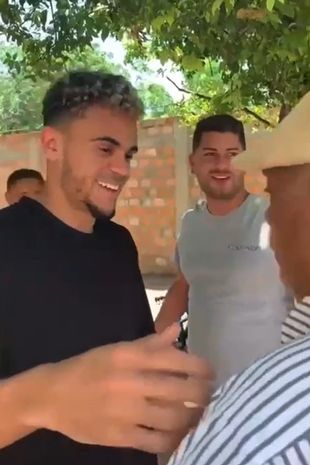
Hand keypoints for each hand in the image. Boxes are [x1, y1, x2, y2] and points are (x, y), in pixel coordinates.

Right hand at [23, 325, 213, 453]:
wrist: (52, 395)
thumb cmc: (88, 368)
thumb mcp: (116, 349)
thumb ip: (149, 343)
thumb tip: (176, 330)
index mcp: (130, 357)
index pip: (176, 360)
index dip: (201, 367)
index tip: (211, 372)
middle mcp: (131, 382)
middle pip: (181, 390)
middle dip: (203, 394)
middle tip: (210, 395)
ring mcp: (126, 411)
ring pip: (174, 418)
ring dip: (192, 417)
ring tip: (198, 415)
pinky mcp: (120, 436)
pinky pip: (156, 441)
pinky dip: (173, 439)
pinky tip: (179, 435)